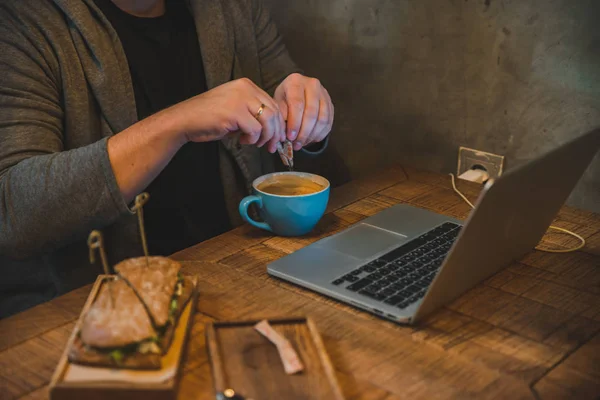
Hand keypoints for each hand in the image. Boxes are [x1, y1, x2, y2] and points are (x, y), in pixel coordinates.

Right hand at [169, 78, 285, 152]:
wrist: (185, 120)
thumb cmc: (209, 118)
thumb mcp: (235, 110)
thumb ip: (253, 114)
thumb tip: (274, 131)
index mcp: (246, 85)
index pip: (273, 104)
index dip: (278, 124)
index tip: (276, 138)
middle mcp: (245, 88)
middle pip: (274, 112)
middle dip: (275, 133)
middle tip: (271, 146)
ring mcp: (240, 98)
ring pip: (268, 120)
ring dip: (265, 136)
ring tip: (255, 144)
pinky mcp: (234, 112)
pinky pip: (255, 129)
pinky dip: (252, 139)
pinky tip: (242, 141)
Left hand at [274, 73, 333, 150]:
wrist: (297, 89)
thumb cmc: (285, 97)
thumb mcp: (277, 102)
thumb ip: (280, 116)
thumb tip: (284, 134)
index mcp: (296, 81)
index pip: (297, 104)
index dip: (294, 123)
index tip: (290, 137)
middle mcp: (313, 84)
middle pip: (311, 112)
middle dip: (303, 132)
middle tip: (296, 144)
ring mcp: (324, 94)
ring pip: (322, 119)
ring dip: (312, 135)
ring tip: (302, 143)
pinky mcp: (331, 104)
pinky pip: (329, 122)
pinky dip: (320, 134)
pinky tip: (311, 140)